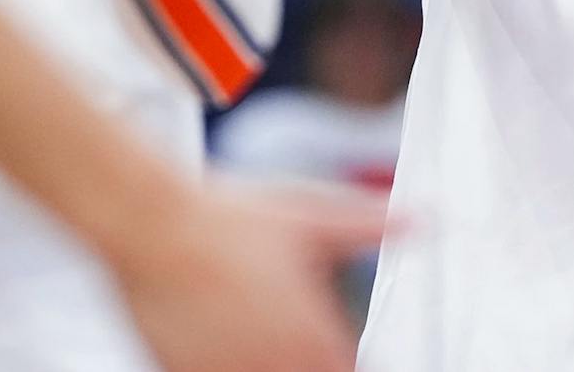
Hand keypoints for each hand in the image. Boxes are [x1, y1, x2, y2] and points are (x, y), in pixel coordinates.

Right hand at [113, 180, 389, 371]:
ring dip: (279, 364)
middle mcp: (272, 366)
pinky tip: (235, 341)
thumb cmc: (229, 217)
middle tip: (316, 340)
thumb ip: (373, 226)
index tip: (364, 351)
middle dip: (322, 363)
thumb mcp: (314, 216)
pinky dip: (236, 365)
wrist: (149, 225)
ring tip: (272, 334)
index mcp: (313, 336)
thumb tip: (424, 219)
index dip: (359, 363)